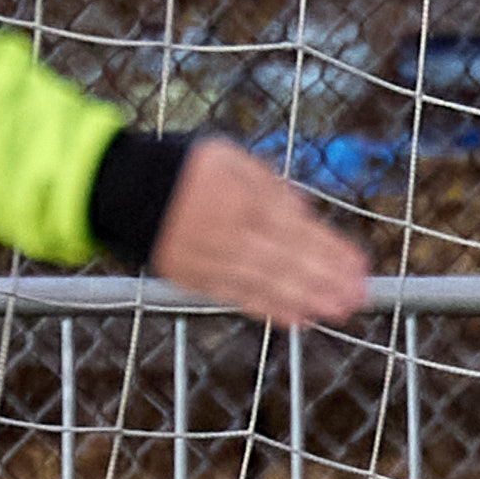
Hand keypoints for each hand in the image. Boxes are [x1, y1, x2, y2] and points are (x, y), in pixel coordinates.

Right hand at [150, 137, 371, 328]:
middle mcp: (229, 232)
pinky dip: (267, 310)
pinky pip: (236, 296)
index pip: (297, 229)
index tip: (360, 265)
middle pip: (287, 260)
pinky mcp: (194, 279)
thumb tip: (304, 211)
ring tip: (338, 312)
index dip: (330, 249)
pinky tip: (296, 320)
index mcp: (242, 198)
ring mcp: (211, 258)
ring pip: (266, 283)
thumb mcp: (230, 158)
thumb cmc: (183, 168)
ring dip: (305, 300)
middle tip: (360, 297)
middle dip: (326, 280)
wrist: (119, 189)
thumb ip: (270, 185)